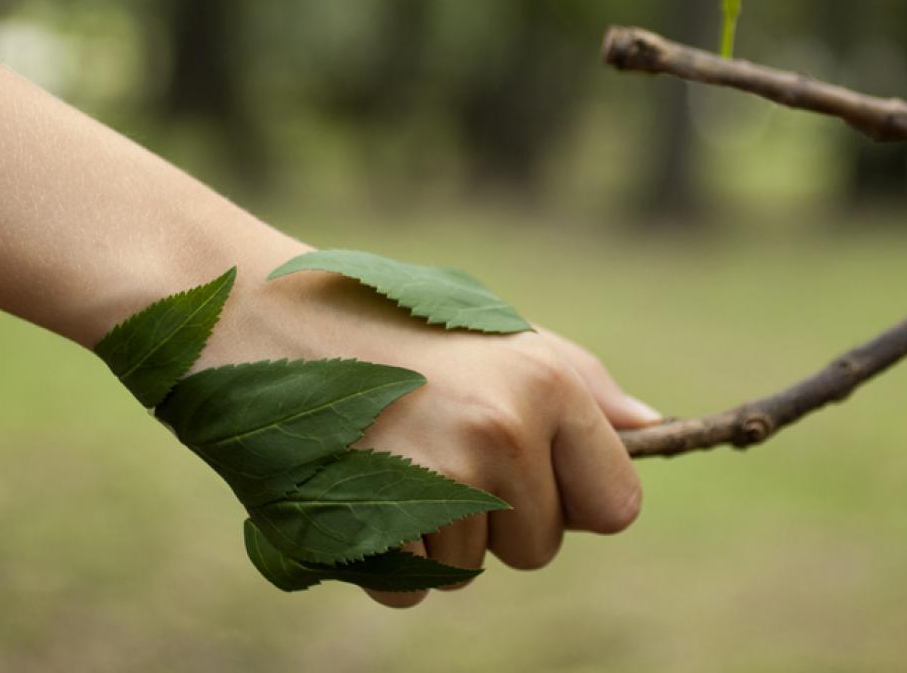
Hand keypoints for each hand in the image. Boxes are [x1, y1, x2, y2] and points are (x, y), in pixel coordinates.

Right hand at [205, 241, 662, 607]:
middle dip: (497, 518)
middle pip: (540, 549)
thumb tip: (654, 428)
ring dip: (435, 534)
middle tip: (436, 447)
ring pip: (471, 571)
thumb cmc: (380, 317)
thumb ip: (576, 385)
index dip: (573, 497)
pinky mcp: (372, 526)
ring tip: (387, 454)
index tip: (530, 469)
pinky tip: (355, 486)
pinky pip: (410, 590)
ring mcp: (436, 484)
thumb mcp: (490, 331)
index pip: (617, 505)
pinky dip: (384, 558)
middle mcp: (502, 434)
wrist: (252, 314)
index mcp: (545, 384)